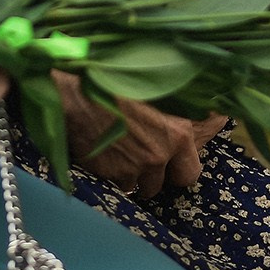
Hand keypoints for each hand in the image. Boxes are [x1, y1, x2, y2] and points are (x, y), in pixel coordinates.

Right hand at [58, 75, 225, 199]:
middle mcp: (159, 154)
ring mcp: (135, 167)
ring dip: (129, 175)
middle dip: (154, 180)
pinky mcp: (111, 173)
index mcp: (178, 133)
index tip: (169, 163)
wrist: (78, 92)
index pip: (191, 172)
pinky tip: (102, 152)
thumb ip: (174, 117)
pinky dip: (109, 173)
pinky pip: (114, 183)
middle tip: (142, 164)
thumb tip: (187, 127)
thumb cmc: (117, 84)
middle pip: (163, 186)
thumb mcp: (157, 93)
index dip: (178, 169)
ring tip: (117, 151)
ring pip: (136, 186)